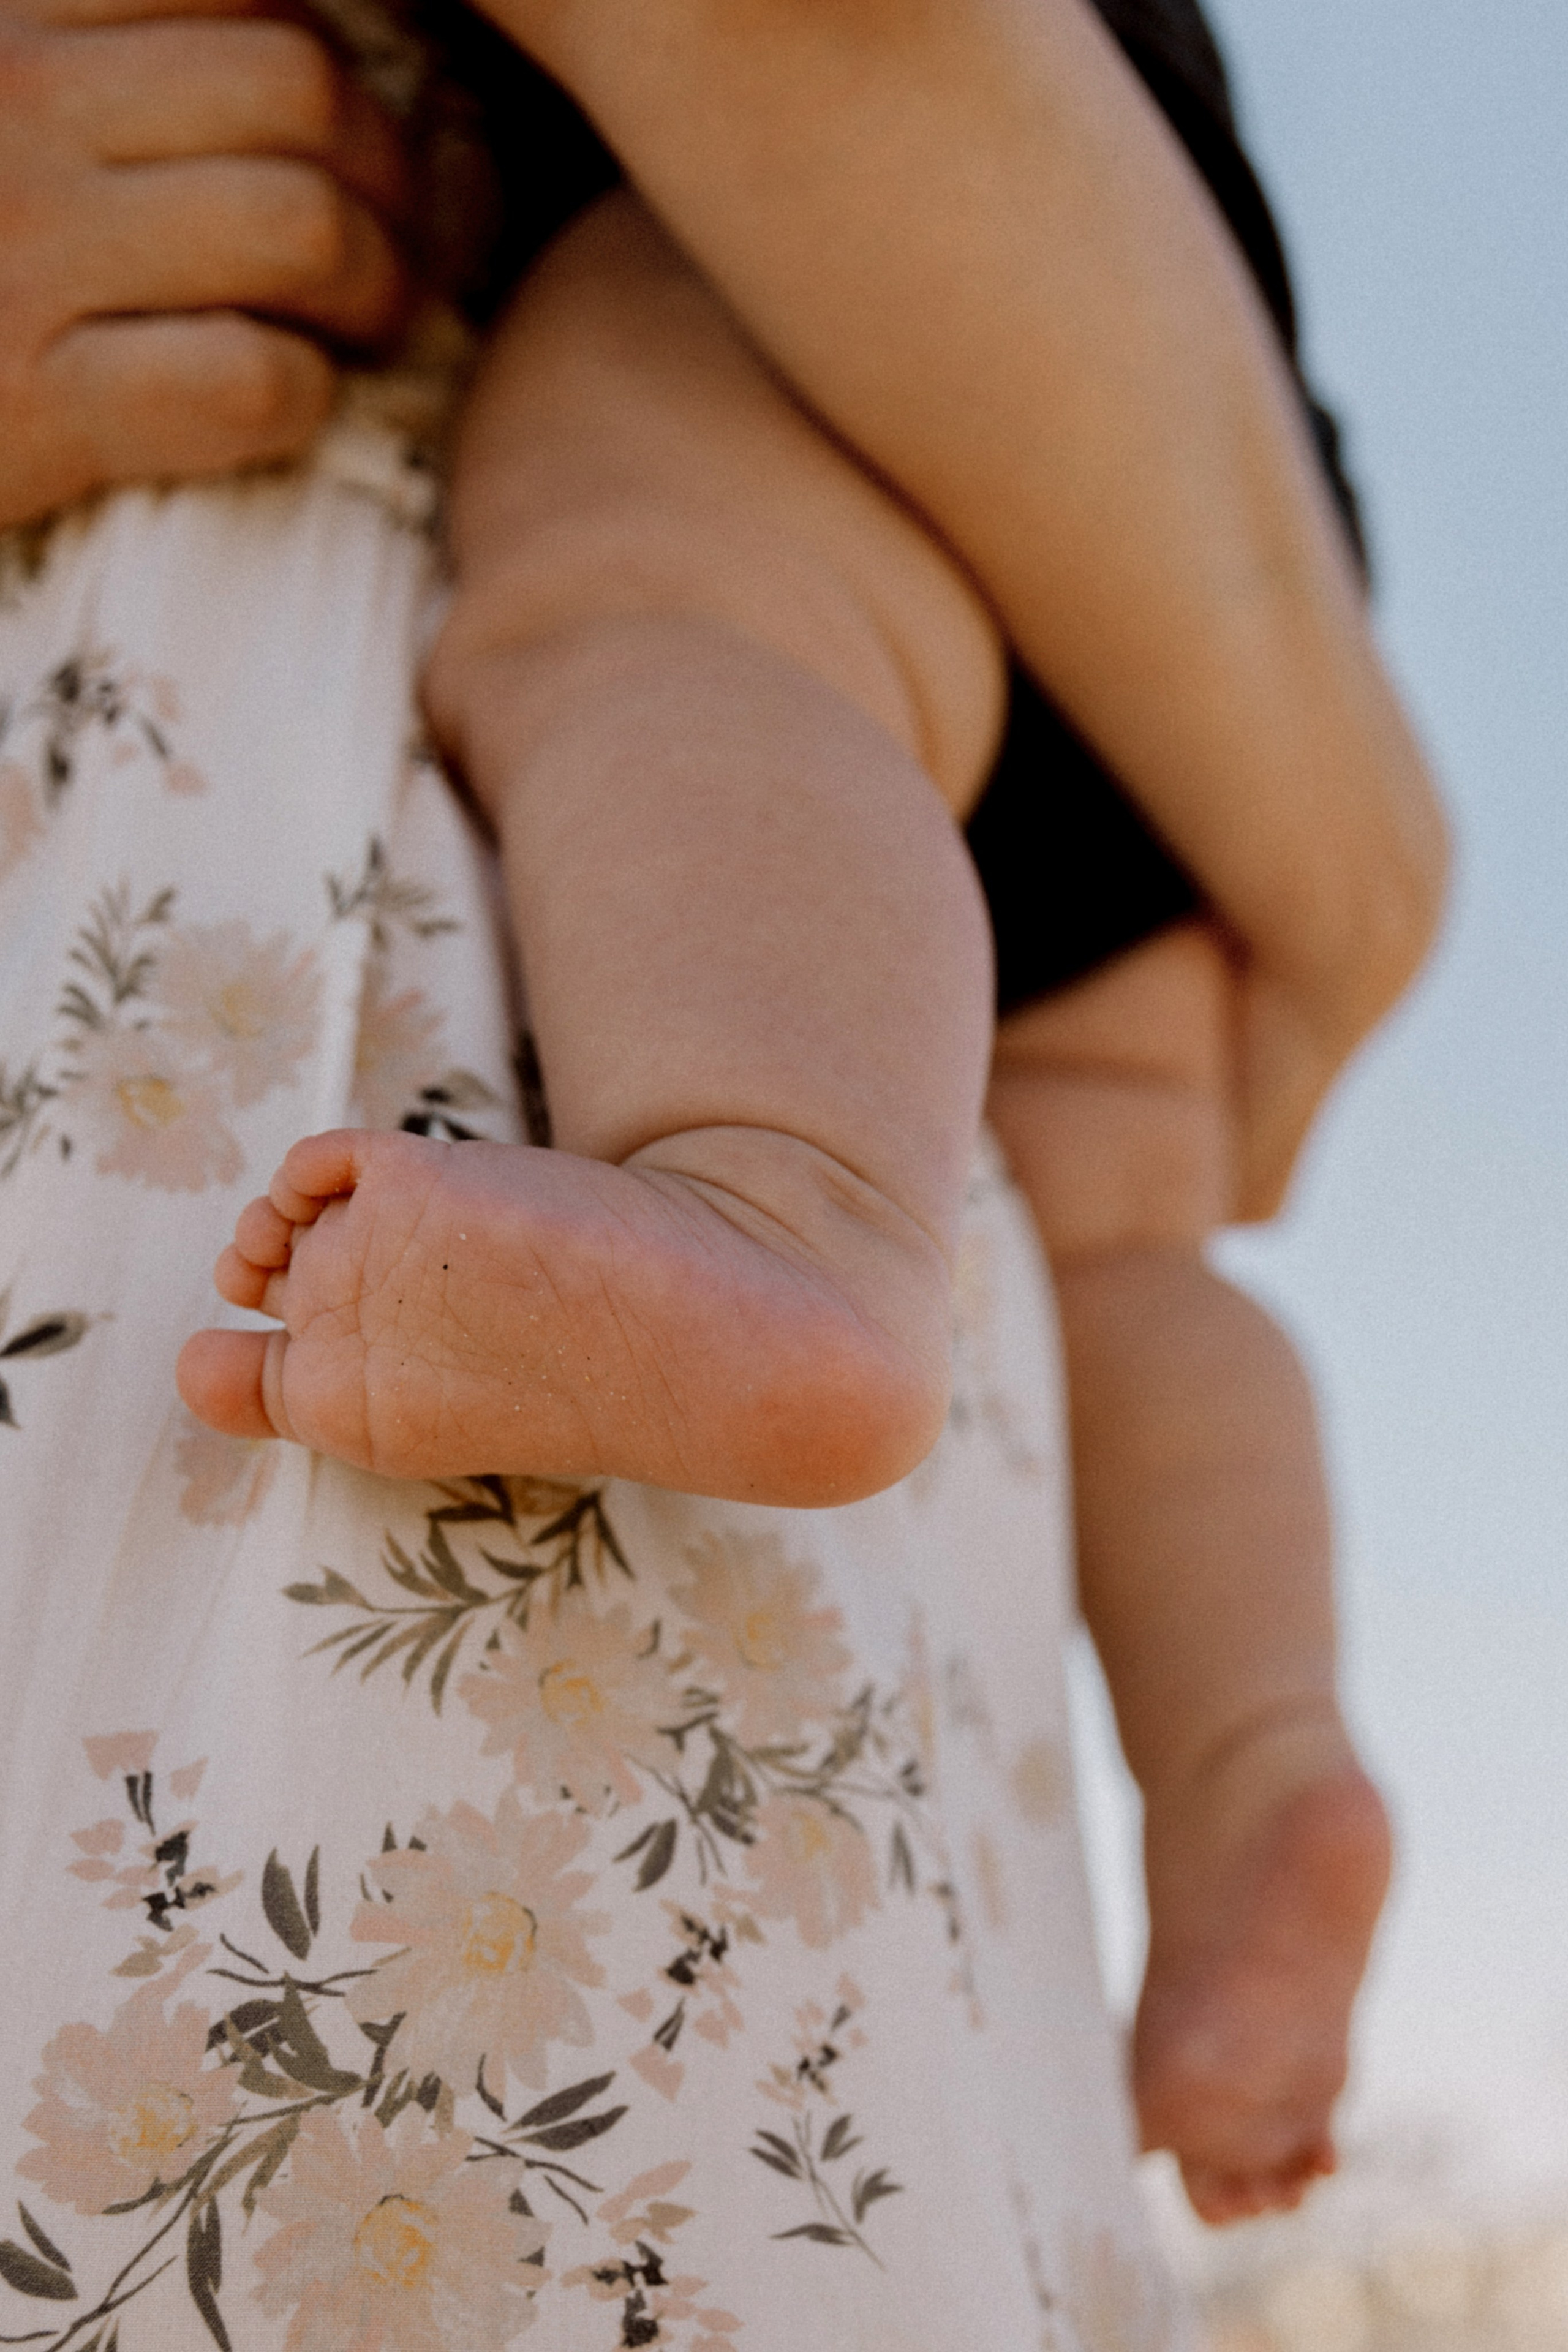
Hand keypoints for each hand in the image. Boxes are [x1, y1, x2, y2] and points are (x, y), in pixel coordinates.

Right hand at [0, 0, 411, 527]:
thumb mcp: (30, 114)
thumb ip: (150, 61)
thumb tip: (404, 113)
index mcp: (12, 18)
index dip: (331, 52)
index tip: (333, 135)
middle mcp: (14, 110)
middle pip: (299, 87)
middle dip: (385, 177)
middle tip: (380, 254)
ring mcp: (22, 256)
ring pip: (300, 224)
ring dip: (368, 289)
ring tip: (348, 331)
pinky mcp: (35, 407)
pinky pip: (248, 379)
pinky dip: (302, 398)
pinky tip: (278, 404)